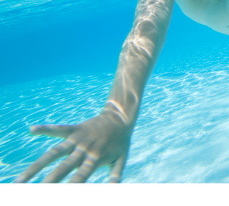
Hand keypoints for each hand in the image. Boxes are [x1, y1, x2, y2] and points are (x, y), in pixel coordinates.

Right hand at [15, 111, 131, 182]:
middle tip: (36, 192)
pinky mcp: (74, 129)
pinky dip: (46, 129)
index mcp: (96, 159)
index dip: (70, 187)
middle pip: (63, 167)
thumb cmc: (121, 142)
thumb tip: (112, 189)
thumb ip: (116, 175)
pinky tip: (32, 130)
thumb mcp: (122, 159)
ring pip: (54, 152)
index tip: (57, 197)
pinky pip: (58, 129)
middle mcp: (84, 149)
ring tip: (21, 180)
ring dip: (37, 165)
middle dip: (50, 181)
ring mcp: (78, 138)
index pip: (80, 177)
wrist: (121, 117)